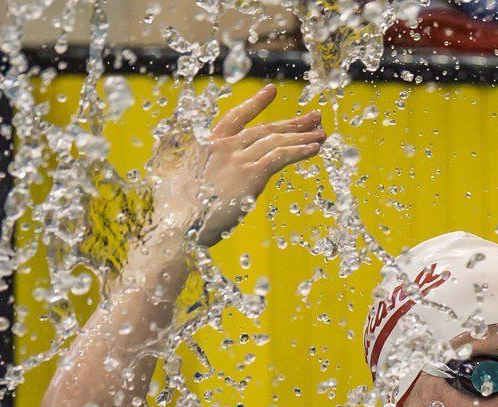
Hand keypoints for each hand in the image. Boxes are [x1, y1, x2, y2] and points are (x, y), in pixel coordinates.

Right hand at [149, 84, 324, 248]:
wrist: (178, 224)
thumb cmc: (175, 212)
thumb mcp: (179, 185)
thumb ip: (196, 177)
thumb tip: (201, 184)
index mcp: (207, 145)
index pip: (235, 117)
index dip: (255, 104)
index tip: (271, 91)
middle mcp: (224, 146)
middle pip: (265, 129)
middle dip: (292, 123)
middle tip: (314, 118)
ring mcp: (237, 158)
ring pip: (277, 141)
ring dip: (303, 137)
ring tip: (322, 134)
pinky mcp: (250, 174)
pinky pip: (281, 156)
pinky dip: (301, 151)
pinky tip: (316, 148)